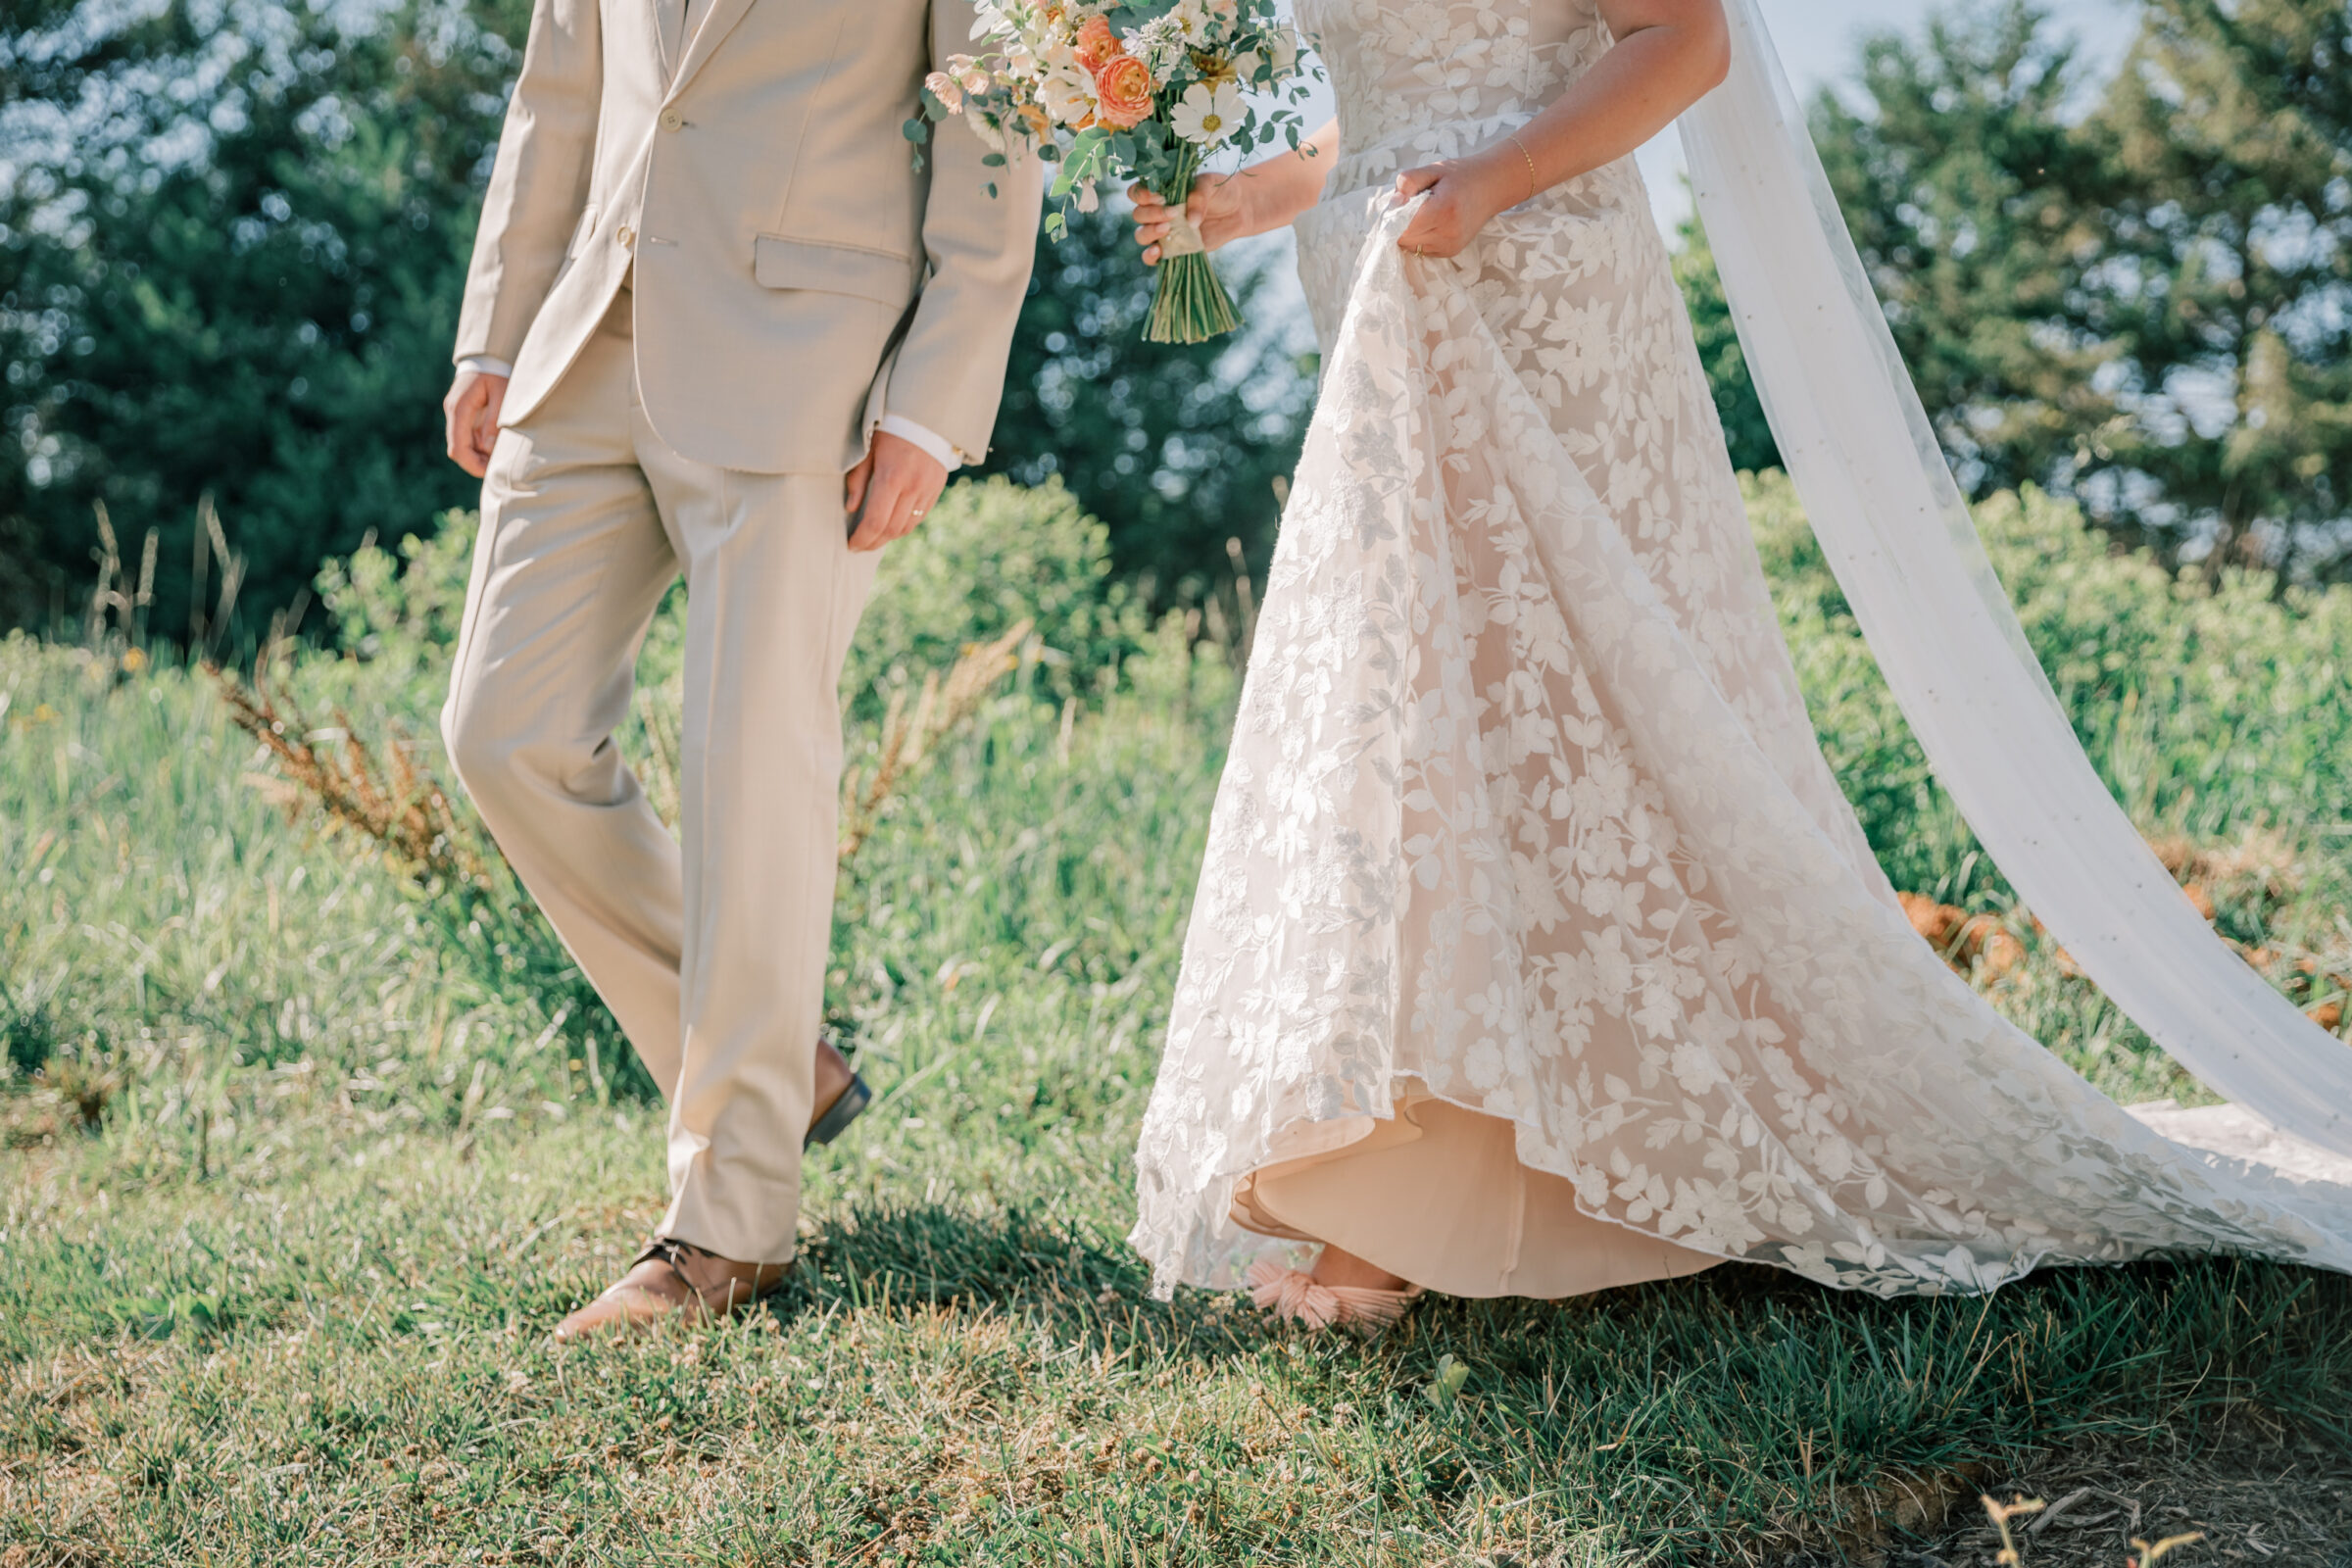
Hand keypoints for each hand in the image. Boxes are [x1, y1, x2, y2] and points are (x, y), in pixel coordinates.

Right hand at [443, 369, 507, 477]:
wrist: (488, 356)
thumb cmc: (498, 373)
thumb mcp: (502, 395)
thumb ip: (494, 421)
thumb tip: (488, 448)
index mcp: (459, 408)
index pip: (458, 447)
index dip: (472, 464)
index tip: (489, 473)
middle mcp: (453, 412)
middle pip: (457, 449)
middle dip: (475, 463)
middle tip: (497, 467)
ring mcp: (457, 413)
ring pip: (462, 445)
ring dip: (478, 455)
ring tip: (500, 456)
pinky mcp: (463, 414)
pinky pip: (468, 437)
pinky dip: (480, 446)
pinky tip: (496, 446)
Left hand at [844, 429, 949, 552]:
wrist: (925, 416)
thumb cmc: (890, 429)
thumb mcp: (867, 450)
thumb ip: (858, 480)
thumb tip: (850, 509)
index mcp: (892, 477)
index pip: (875, 521)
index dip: (862, 538)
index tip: (851, 544)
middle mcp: (912, 487)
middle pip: (891, 529)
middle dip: (873, 542)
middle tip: (860, 546)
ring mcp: (927, 490)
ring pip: (907, 527)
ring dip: (889, 537)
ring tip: (874, 538)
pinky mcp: (936, 489)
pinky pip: (919, 517)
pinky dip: (904, 526)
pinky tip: (892, 526)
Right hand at [1130, 172, 1255, 265]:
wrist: (1237, 209)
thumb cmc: (1219, 191)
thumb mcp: (1210, 184)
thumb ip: (1198, 196)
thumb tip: (1191, 222)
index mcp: (1160, 191)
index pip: (1137, 193)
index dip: (1142, 195)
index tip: (1158, 196)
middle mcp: (1157, 212)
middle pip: (1138, 215)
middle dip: (1151, 214)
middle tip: (1172, 213)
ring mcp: (1163, 232)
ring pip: (1141, 235)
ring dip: (1149, 233)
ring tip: (1167, 229)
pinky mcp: (1173, 249)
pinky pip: (1153, 257)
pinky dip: (1150, 256)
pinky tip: (1158, 253)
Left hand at [1393, 148, 1524, 259]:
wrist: (1492, 186)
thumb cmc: (1460, 175)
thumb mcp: (1433, 169)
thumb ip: (1409, 181)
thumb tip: (1393, 204)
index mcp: (1443, 210)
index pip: (1401, 226)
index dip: (1393, 216)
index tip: (1400, 202)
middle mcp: (1447, 233)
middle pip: (1404, 240)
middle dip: (1399, 224)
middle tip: (1411, 206)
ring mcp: (1450, 245)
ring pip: (1411, 247)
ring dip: (1410, 232)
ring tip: (1425, 213)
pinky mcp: (1451, 251)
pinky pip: (1423, 249)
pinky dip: (1420, 238)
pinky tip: (1432, 222)